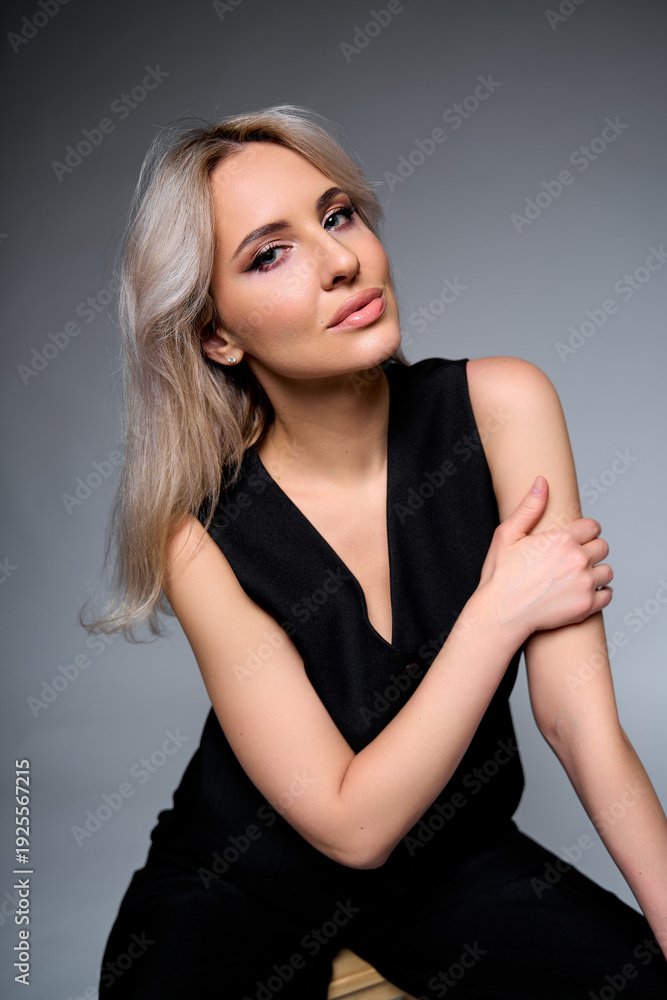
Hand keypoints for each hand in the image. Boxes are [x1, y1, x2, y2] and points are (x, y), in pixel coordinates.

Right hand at [478, 475, 612, 642]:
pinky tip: (581, 592)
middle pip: (603, 547)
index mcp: (561, 538)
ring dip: (596, 572)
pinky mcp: (587, 606)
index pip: (593, 527)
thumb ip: (529, 507)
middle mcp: (577, 559)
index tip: (575, 540)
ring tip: (577, 577)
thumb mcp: (508, 535)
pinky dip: (599, 594)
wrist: (500, 614)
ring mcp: (584, 583)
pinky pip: (608, 595)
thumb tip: (542, 481)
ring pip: (607, 571)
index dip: (584, 532)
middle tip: (572, 560)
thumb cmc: (500, 575)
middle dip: (590, 551)